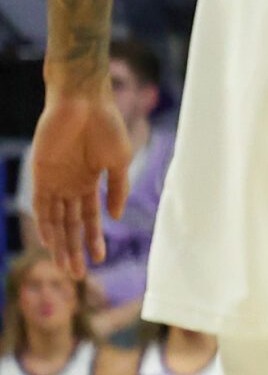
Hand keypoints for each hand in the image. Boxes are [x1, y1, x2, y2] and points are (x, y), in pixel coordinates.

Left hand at [29, 81, 130, 274]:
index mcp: (91, 181)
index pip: (89, 217)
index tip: (100, 259)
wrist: (85, 101)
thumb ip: (118, 189)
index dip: (93, 239)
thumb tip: (115, 217)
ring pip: (55, 219)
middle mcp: (70, 184)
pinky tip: (51, 241)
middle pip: (70, 224)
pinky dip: (45, 223)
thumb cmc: (107, 126)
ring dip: (60, 243)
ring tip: (67, 265)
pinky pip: (40, 203)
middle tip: (78, 273)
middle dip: (74, 248)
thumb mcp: (120, 161)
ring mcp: (55, 179)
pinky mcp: (41, 172)